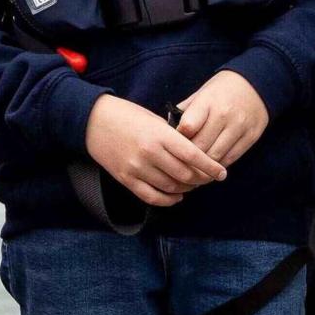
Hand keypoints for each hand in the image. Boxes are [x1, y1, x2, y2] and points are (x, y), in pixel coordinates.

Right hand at [86, 93, 225, 207]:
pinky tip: (176, 196)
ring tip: (192, 185)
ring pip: (171, 188)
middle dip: (200, 180)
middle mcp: (149, 153)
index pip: (192, 155)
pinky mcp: (126, 179)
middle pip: (184, 175)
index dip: (210, 167)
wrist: (92, 121)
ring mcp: (137, 168)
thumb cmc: (126, 115)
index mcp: (159, 135)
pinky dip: (168, 200)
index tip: (222, 173)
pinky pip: (152, 197)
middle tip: (207, 179)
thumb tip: (194, 154)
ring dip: (186, 190)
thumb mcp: (154, 119)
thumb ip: (173, 137)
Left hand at [172, 69, 270, 170]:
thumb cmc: (222, 90)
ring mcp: (239, 127)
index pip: (188, 127)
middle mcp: (223, 115)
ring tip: (191, 174)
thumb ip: (185, 112)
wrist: (257, 84)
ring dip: (202, 168)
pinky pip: (231, 159)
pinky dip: (218, 167)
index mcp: (207, 102)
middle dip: (187, 159)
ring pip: (215, 157)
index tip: (173, 146)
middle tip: (178, 167)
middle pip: (201, 147)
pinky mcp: (250, 137)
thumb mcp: (201, 93)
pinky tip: (209, 169)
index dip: (178, 140)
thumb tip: (167, 132)